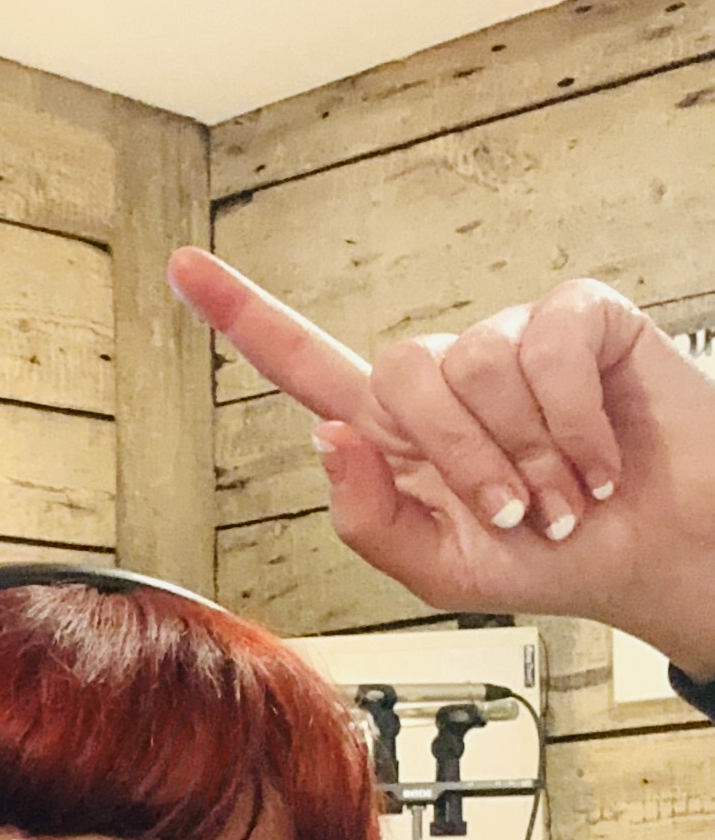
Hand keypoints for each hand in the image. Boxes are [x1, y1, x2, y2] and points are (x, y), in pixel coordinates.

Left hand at [168, 249, 714, 684]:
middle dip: (460, 459)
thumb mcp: (443, 570)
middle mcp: (446, 378)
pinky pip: (546, 342)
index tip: (183, 269)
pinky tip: (602, 459)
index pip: (305, 364)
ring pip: (475, 365)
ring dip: (528, 452)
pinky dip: (576, 420)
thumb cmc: (553, 560)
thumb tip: (326, 437)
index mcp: (395, 435)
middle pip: (398, 374)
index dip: (243, 317)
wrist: (656, 555)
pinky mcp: (576, 319)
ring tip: (564, 493)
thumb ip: (370, 516)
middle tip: (516, 514)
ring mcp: (510, 339)